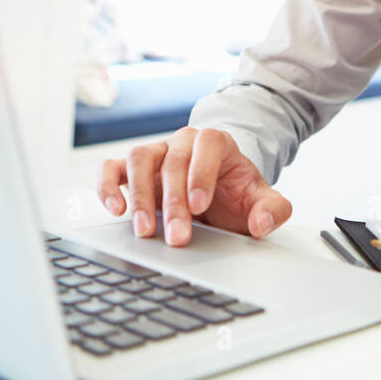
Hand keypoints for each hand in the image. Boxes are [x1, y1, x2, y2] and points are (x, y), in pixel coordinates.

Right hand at [96, 127, 292, 245]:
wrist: (217, 190)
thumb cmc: (235, 194)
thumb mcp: (259, 200)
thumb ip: (272, 210)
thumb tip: (262, 224)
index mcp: (215, 143)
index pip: (206, 146)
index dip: (202, 173)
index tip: (200, 205)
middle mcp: (182, 142)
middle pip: (172, 161)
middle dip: (173, 201)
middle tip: (177, 236)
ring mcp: (155, 153)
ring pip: (139, 159)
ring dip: (139, 195)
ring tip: (144, 230)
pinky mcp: (131, 169)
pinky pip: (111, 168)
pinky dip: (108, 186)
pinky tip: (116, 210)